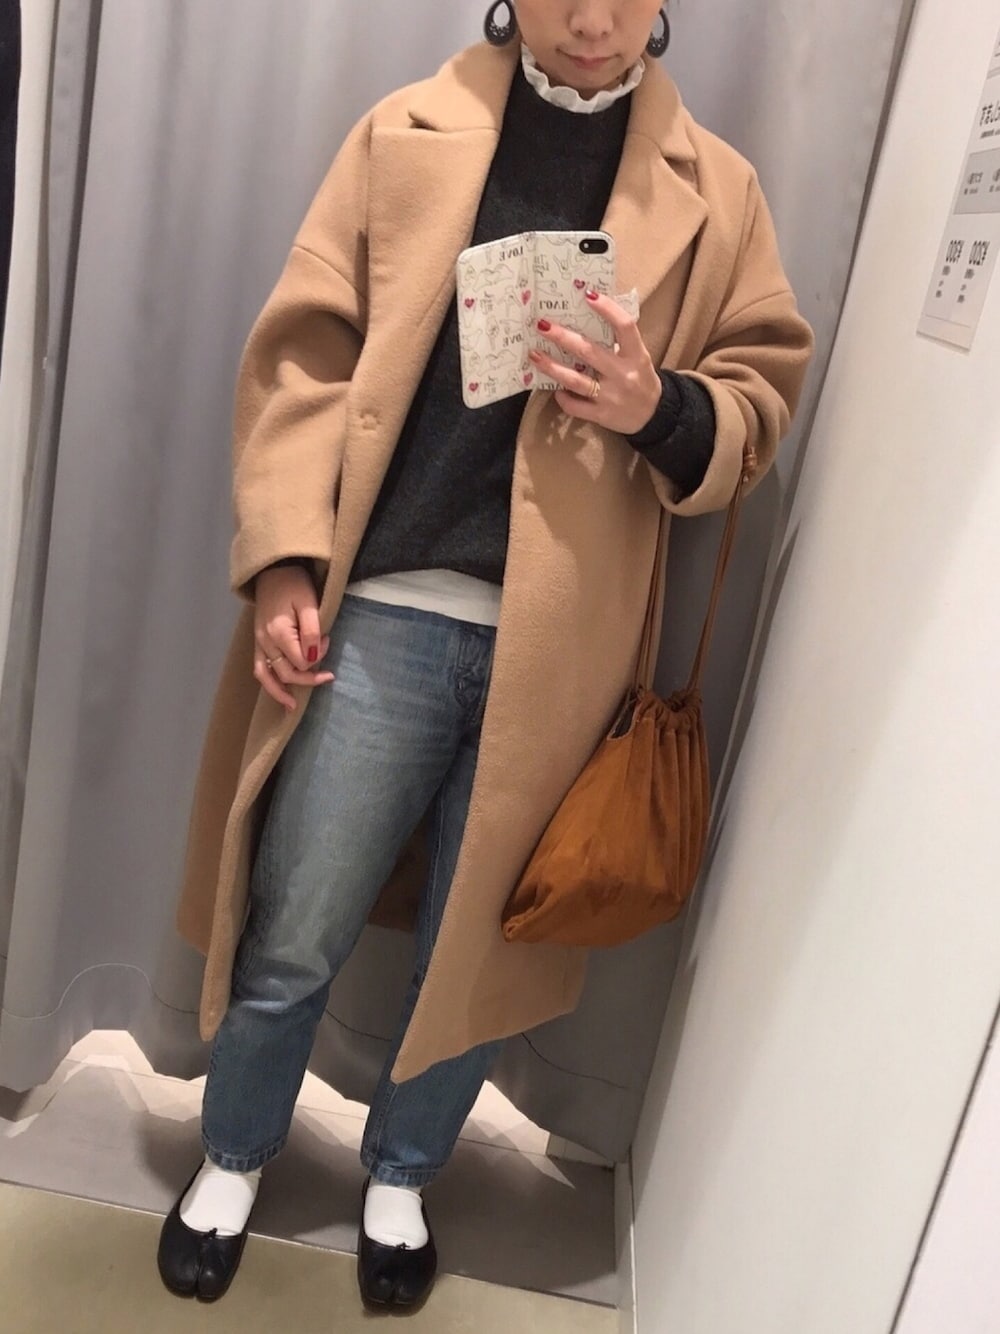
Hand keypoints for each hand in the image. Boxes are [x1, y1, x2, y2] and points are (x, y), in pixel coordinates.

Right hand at [253, 565, 333, 711]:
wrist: (273, 571)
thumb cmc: (294, 584)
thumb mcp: (309, 603)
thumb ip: (312, 631)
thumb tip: (313, 658)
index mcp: (278, 631)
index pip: (300, 660)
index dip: (317, 657)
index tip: (327, 641)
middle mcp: (264, 641)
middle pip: (286, 672)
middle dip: (307, 678)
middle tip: (328, 676)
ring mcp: (259, 642)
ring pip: (266, 676)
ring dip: (279, 692)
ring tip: (292, 707)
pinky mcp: (258, 642)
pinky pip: (259, 668)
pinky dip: (268, 682)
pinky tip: (278, 692)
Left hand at [529, 290, 661, 434]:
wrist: (654, 416)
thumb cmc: (640, 379)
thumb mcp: (638, 357)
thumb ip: (619, 341)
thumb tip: (588, 315)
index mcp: (637, 355)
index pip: (625, 326)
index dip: (607, 309)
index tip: (588, 295)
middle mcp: (624, 374)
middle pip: (589, 351)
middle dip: (562, 337)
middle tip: (542, 325)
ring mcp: (611, 397)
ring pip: (575, 380)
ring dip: (551, 367)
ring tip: (534, 355)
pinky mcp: (602, 415)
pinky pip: (575, 406)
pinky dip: (563, 398)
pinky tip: (555, 389)